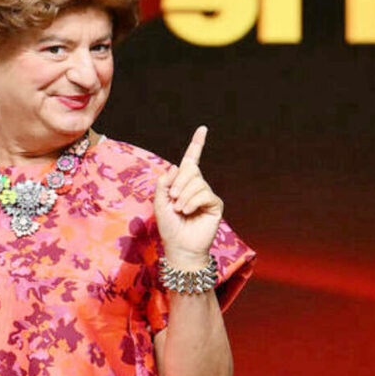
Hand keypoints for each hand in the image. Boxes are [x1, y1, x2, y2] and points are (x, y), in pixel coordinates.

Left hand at [154, 126, 223, 268]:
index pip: (191, 160)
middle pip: (190, 169)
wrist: (179, 246)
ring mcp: (206, 194)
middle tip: (173, 199)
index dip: (196, 144)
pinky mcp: (215, 204)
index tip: (202, 129)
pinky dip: (192, 201)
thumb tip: (176, 166)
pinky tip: (188, 211)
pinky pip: (204, 193)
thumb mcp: (159, 202)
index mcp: (182, 183)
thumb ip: (164, 183)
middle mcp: (196, 186)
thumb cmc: (169, 226)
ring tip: (180, 209)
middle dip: (178, 183)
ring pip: (196, 182)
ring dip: (183, 196)